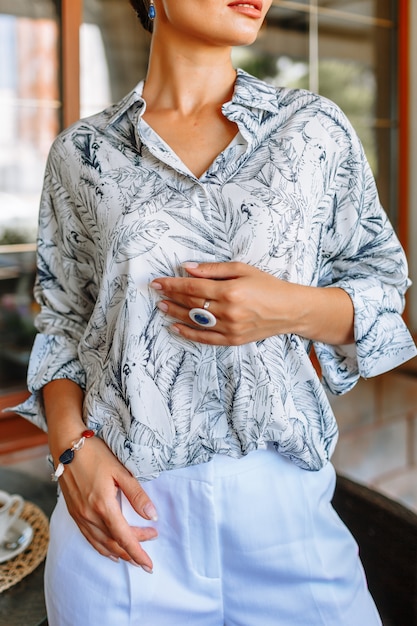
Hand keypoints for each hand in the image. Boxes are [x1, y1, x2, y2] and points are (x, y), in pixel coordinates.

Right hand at [56, 436, 157, 572]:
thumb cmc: (95, 454)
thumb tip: (152, 515)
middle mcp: (89, 515)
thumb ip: (136, 495)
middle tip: (149, 552)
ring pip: (101, 544)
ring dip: (118, 553)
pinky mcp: (74, 513)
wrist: (66, 446)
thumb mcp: (120, 471)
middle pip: (114, 543)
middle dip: (132, 552)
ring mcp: (79, 516)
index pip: (124, 538)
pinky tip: (110, 551)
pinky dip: (102, 548)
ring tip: (133, 558)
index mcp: (103, 506)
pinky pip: (89, 538)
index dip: (138, 552)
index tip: (150, 564)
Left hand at [150, 261, 353, 345]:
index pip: (193, 286)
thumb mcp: (243, 269)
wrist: (290, 310)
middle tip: (156, 292)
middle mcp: (228, 311)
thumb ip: (213, 269)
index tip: (158, 281)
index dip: (172, 284)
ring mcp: (230, 328)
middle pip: (191, 303)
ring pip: (194, 320)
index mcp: (230, 291)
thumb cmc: (268, 286)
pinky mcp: (233, 340)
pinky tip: (176, 327)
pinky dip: (188, 333)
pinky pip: (205, 338)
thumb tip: (187, 268)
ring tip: (161, 307)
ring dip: (175, 313)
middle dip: (171, 296)